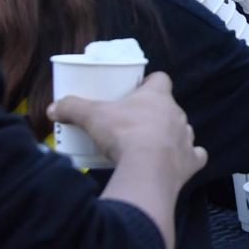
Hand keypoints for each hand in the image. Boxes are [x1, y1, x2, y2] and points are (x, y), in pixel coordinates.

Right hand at [50, 72, 206, 185]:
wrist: (147, 168)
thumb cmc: (123, 133)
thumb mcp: (92, 116)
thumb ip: (72, 108)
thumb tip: (52, 109)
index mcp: (157, 96)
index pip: (160, 79)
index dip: (150, 83)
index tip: (137, 90)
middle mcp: (177, 114)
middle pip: (169, 108)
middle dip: (155, 114)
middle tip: (134, 125)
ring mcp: (187, 138)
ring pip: (182, 131)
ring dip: (170, 137)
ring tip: (151, 147)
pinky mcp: (191, 162)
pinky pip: (195, 157)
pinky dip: (188, 160)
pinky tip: (176, 164)